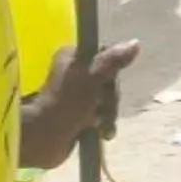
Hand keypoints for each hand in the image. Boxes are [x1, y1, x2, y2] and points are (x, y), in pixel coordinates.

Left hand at [18, 39, 141, 170]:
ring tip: (99, 126)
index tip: (108, 85)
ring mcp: (77, 96)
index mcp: (74, 57)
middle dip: (109, 100)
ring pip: (107, 101)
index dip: (112, 74)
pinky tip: (102, 134)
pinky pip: (101, 117)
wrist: (44, 138)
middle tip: (100, 109)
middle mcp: (76, 73)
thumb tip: (136, 42)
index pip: (107, 58)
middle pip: (109, 82)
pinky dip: (104, 125)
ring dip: (108, 115)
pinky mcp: (79, 116)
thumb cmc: (66, 103)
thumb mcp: (91, 78)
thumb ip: (113, 61)